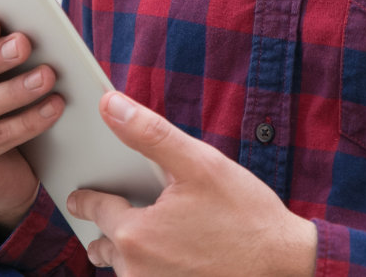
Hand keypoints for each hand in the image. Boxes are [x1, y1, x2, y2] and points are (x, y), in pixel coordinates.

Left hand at [67, 92, 316, 275]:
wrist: (286, 268)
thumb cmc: (246, 216)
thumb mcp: (199, 164)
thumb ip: (149, 133)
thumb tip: (109, 104)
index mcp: (135, 235)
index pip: (94, 209)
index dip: (87, 196)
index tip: (79, 195)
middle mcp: (136, 272)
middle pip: (105, 246)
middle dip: (108, 229)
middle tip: (118, 212)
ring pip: (125, 271)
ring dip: (129, 255)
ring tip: (148, 235)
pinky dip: (152, 270)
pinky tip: (176, 254)